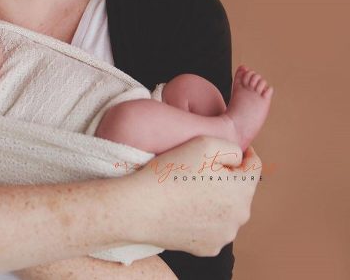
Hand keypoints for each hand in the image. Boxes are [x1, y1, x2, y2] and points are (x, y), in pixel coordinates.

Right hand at [126, 136, 259, 255]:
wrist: (139, 208)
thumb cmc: (170, 173)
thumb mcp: (205, 143)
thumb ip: (232, 148)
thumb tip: (239, 160)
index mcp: (242, 190)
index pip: (254, 166)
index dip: (243, 153)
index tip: (226, 149)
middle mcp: (239, 217)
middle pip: (240, 191)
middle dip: (227, 179)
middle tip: (200, 170)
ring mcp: (224, 236)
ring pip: (226, 211)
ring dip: (216, 200)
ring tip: (190, 191)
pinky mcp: (207, 248)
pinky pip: (212, 228)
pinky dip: (203, 219)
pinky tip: (185, 210)